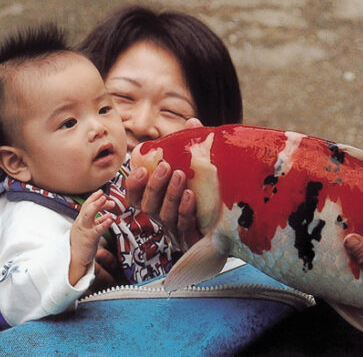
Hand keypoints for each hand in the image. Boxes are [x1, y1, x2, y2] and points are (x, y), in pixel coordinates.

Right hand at [69, 190, 114, 284]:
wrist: (74, 261)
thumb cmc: (82, 246)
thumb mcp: (89, 231)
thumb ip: (97, 222)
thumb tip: (107, 216)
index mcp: (80, 221)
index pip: (86, 206)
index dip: (93, 198)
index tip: (101, 192)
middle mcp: (81, 224)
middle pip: (87, 207)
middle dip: (95, 199)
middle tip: (104, 195)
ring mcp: (84, 230)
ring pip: (89, 214)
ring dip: (98, 206)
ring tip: (107, 201)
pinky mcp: (89, 238)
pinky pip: (97, 229)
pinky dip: (105, 223)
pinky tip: (111, 219)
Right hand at [124, 117, 203, 249]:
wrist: (228, 225)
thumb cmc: (206, 195)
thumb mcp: (196, 170)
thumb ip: (191, 148)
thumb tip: (192, 121)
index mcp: (159, 202)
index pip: (136, 197)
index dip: (133, 184)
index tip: (139, 168)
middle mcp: (163, 217)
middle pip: (148, 206)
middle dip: (154, 185)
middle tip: (165, 167)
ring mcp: (176, 230)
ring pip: (165, 215)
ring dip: (170, 195)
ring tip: (180, 176)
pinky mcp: (192, 240)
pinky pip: (184, 227)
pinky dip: (185, 211)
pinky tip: (190, 197)